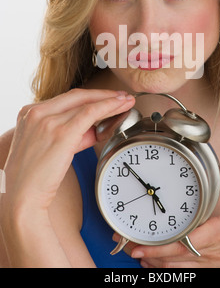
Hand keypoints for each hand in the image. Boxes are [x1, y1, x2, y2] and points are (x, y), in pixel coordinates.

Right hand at [2, 89, 134, 214]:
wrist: (21, 197)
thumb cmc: (33, 176)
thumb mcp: (49, 146)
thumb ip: (71, 134)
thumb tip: (94, 128)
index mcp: (29, 112)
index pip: (67, 98)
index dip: (91, 96)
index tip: (107, 98)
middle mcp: (36, 112)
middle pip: (78, 95)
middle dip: (104, 94)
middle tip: (122, 97)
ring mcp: (47, 120)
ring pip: (87, 103)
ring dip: (111, 101)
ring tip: (126, 102)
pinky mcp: (61, 132)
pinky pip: (90, 112)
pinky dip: (107, 107)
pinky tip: (118, 106)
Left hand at [122, 164, 219, 267]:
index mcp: (218, 233)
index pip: (185, 241)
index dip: (161, 246)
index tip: (143, 244)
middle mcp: (211, 252)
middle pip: (175, 257)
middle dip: (151, 254)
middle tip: (132, 248)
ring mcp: (211, 265)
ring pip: (178, 268)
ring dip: (157, 263)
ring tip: (137, 256)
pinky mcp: (212, 272)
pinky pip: (187, 274)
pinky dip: (170, 271)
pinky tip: (157, 267)